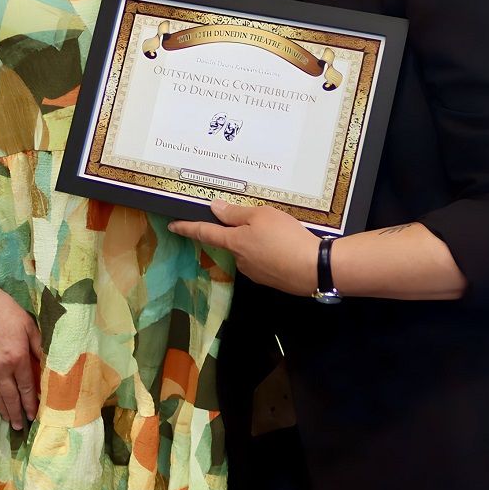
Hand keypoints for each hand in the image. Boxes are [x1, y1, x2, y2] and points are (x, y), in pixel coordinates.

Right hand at [0, 285, 43, 429]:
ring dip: (2, 408)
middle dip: (15, 413)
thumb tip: (46, 362)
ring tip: (7, 419)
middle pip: (9, 396)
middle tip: (18, 427)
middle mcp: (0, 366)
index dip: (30, 403)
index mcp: (17, 358)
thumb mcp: (28, 325)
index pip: (26, 387)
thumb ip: (38, 346)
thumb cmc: (4, 309)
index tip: (33, 415)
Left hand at [168, 199, 320, 294]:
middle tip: (265, 223)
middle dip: (243, 232)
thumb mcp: (262, 215)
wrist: (316, 269)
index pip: (203, 233)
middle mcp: (239, 260)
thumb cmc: (287, 238)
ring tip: (282, 234)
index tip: (172, 226)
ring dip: (260, 243)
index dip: (186, 228)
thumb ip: (236, 213)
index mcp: (233, 242)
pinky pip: (265, 262)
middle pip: (233, 241)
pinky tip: (287, 248)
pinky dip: (272, 254)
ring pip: (251, 252)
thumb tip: (215, 209)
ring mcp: (255, 273)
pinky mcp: (271, 280)